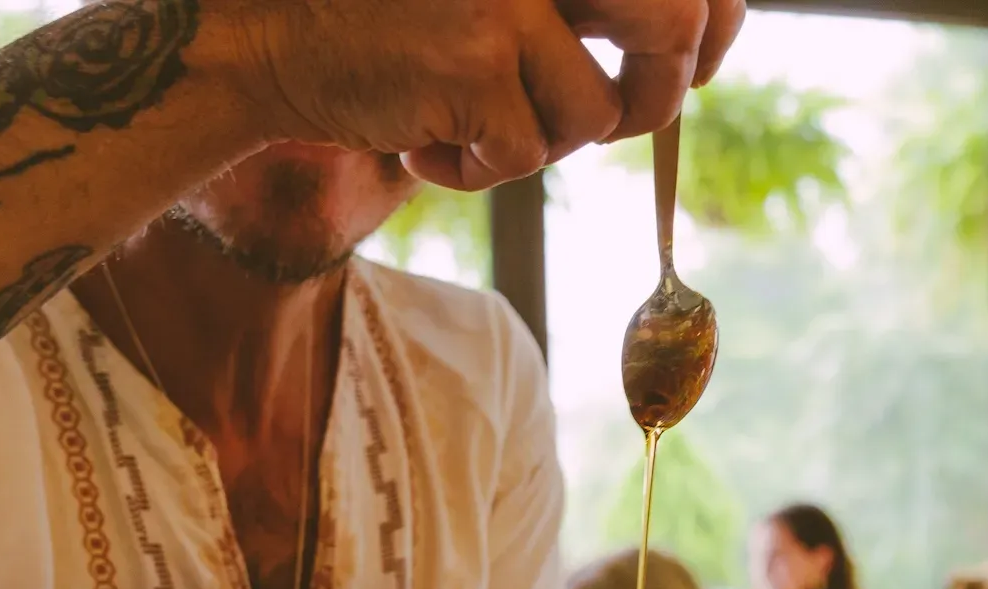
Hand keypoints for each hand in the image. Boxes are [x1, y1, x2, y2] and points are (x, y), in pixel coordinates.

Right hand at [219, 0, 745, 188]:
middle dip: (657, 96)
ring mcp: (509, 0)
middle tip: (619, 119)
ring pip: (591, 115)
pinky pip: (525, 155)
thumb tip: (692, 46)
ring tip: (468, 123)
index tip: (702, 64)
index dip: (716, 24)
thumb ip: (580, 7)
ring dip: (538, 142)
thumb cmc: (394, 24)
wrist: (271, 38)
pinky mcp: (476, 63)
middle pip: (672, 26)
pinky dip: (478, 172)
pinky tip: (424, 145)